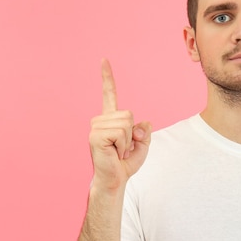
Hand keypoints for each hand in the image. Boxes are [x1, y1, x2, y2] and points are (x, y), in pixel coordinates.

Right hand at [89, 59, 151, 191]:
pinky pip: (121, 132)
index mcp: (109, 119)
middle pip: (129, 114)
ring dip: (127, 141)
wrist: (114, 180)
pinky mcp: (95, 136)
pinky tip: (113, 152)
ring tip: (117, 151)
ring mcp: (96, 127)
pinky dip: (123, 144)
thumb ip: (145, 132)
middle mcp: (100, 120)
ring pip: (126, 124)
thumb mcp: (142, 145)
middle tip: (122, 148)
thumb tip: (143, 124)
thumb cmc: (125, 164)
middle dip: (132, 134)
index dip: (107, 77)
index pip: (109, 94)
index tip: (104, 60)